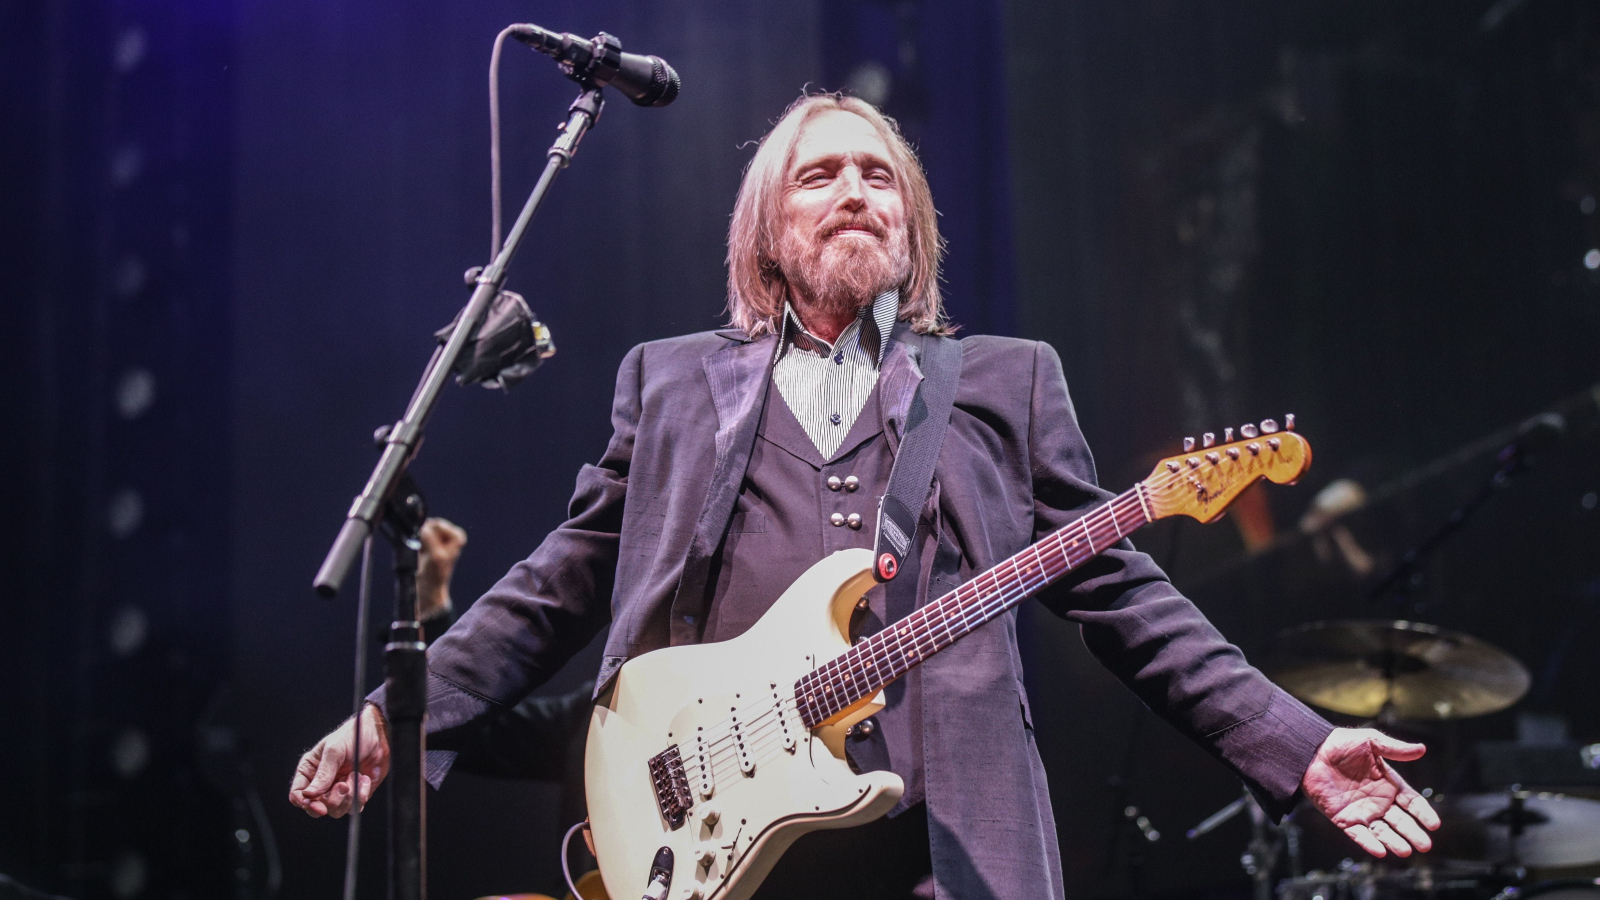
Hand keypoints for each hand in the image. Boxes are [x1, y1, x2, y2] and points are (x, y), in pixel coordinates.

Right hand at [289, 703, 389, 817]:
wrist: (380, 736)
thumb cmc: (353, 736)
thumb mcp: (335, 751)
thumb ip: (323, 773)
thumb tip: (309, 794)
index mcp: (310, 771)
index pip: (297, 795)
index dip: (305, 803)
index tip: (319, 806)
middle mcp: (321, 784)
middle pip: (316, 808)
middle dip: (331, 801)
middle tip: (344, 786)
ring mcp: (338, 791)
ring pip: (335, 811)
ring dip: (348, 796)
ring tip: (356, 776)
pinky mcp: (354, 795)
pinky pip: (353, 808)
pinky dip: (360, 796)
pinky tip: (365, 779)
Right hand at [416, 517, 466, 619]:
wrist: (428, 585)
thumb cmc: (435, 573)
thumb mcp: (435, 555)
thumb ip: (429, 538)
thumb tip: (422, 527)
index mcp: (458, 536)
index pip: (437, 525)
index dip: (430, 536)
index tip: (432, 550)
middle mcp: (450, 534)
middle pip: (430, 525)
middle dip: (424, 537)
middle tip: (427, 552)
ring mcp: (440, 536)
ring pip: (423, 529)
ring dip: (420, 540)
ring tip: (424, 553)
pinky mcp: (430, 540)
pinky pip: (418, 534)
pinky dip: (417, 542)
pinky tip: (421, 553)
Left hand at [1302, 727, 1439, 857]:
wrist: (1310, 751)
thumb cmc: (1341, 743)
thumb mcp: (1370, 742)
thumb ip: (1394, 749)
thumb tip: (1422, 749)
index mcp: (1388, 783)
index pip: (1411, 803)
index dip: (1423, 813)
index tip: (1434, 825)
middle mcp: (1378, 800)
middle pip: (1400, 821)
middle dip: (1413, 833)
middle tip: (1425, 846)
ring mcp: (1361, 811)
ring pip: (1382, 831)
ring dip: (1394, 842)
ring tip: (1406, 851)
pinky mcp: (1343, 818)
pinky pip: (1358, 834)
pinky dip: (1368, 843)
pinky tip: (1380, 851)